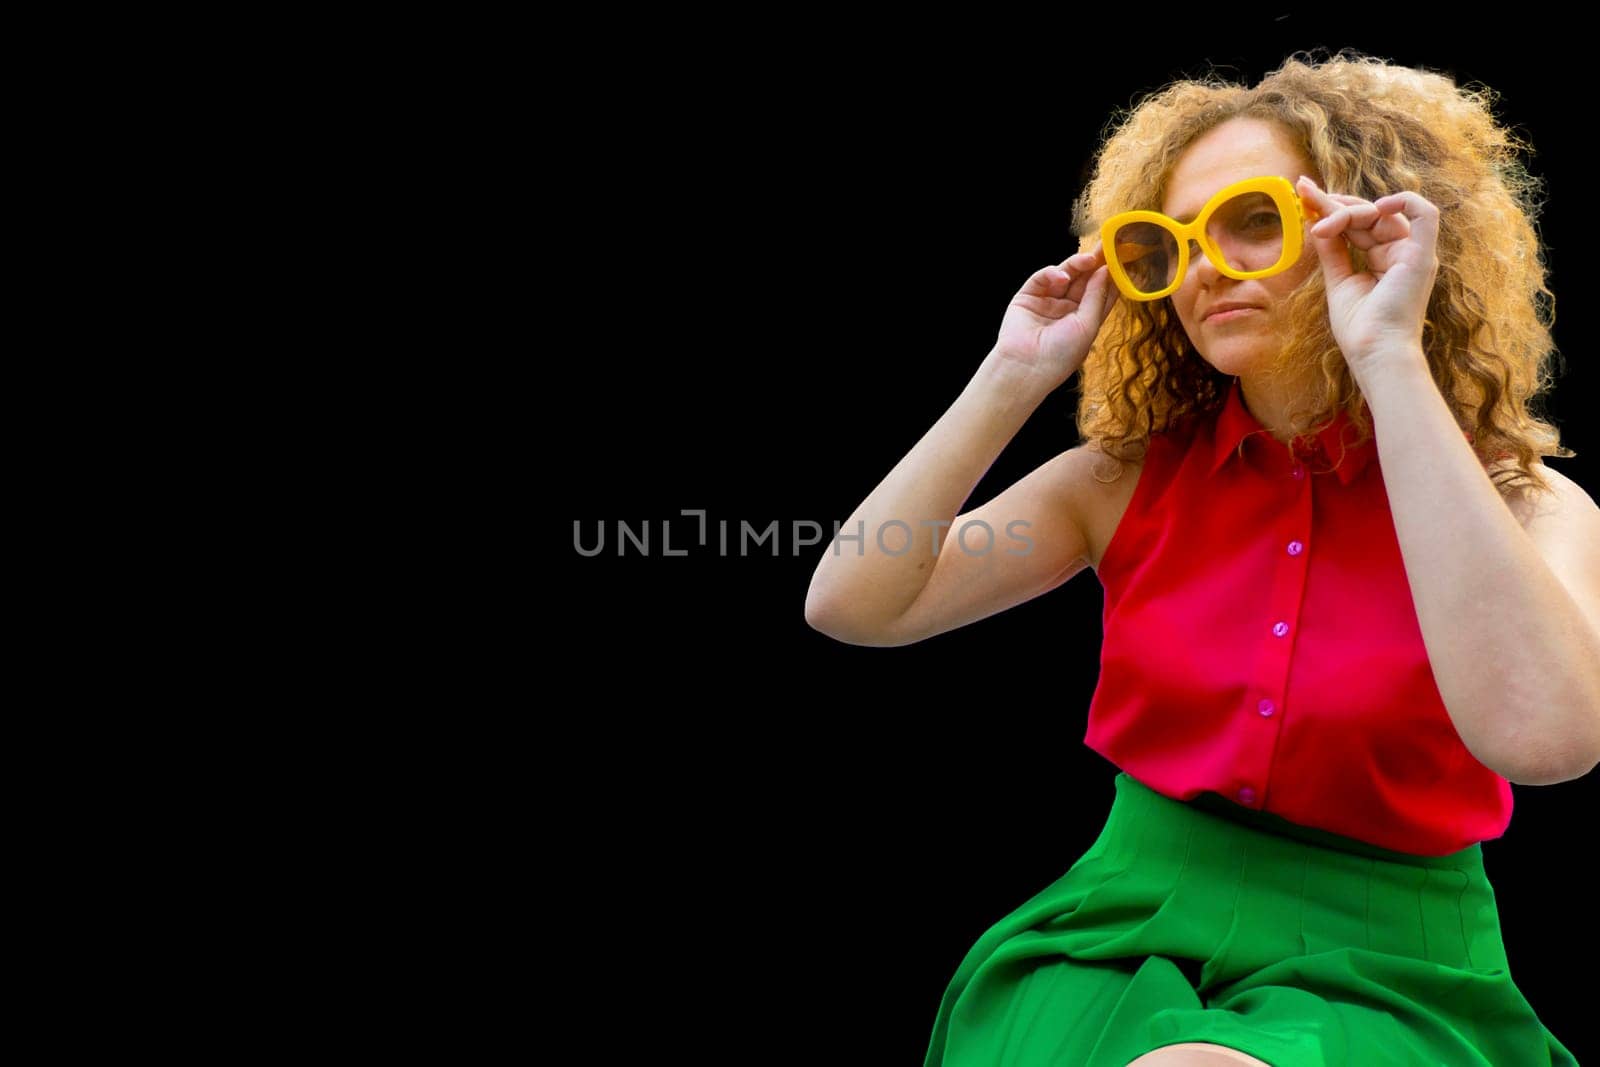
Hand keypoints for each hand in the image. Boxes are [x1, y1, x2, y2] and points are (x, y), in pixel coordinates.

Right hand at [991, 244, 1119, 391]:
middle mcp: (1066, 309)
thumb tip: (1106, 270)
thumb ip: (1096, 296)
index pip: (1101, 292)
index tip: (1122, 258)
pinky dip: (1052, 274)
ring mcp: (1047, 302)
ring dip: (1077, 264)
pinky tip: (1061, 277)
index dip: (1111, 275)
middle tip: (1107, 244)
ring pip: (1065, 275)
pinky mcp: (1028, 297)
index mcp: (1084, 319)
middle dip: (1096, 263)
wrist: (1026, 368)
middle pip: (1084, 280)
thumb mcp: (1087, 325)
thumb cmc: (1060, 355)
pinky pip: (1042, 279)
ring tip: (1089, 258)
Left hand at [1295, 175, 1438, 376]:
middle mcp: (1401, 252)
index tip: (1305, 198)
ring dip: (1349, 210)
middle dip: (1335, 202)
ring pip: (1383, 213)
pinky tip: (1374, 207)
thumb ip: (1332, 250)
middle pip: (1368, 215)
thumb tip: (1318, 222)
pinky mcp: (1423, 256)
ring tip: (1321, 221)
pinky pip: (1426, 214)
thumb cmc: (1359, 328)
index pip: (1358, 224)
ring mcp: (1413, 253)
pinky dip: (1404, 201)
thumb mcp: (1339, 281)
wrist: (1374, 354)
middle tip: (1304, 193)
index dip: (1333, 209)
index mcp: (1383, 259)